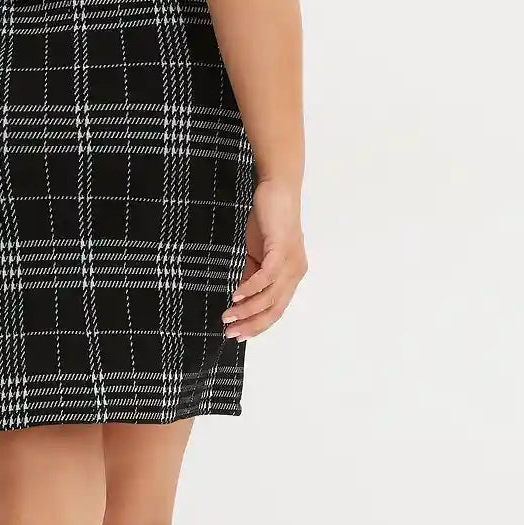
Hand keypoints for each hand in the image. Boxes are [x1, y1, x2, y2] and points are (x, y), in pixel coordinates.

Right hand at [222, 179, 307, 339]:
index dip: (258, 326)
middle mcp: (296, 273)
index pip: (276, 310)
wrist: (276, 189)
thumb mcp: (255, 254)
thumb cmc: (266, 219)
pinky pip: (267, 277)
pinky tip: (236, 295)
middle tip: (230, 333)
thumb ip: (250, 275)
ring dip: (247, 310)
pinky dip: (251, 289)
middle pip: (275, 310)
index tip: (238, 335)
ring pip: (271, 298)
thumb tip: (238, 297)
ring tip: (228, 317)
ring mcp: (292, 263)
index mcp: (291, 276)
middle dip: (251, 325)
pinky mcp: (282, 250)